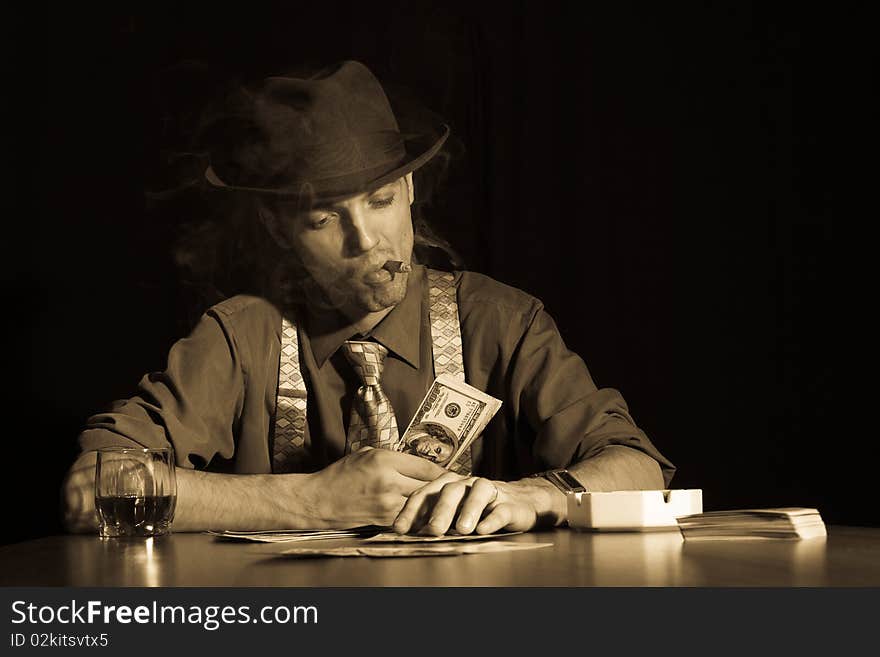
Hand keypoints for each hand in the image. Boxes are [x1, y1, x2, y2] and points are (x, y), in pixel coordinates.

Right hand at [303, 448, 446, 527]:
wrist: (318, 501)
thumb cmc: (340, 476)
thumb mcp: (367, 454)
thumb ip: (394, 458)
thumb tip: (420, 464)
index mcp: (384, 460)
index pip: (427, 467)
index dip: (444, 473)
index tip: (453, 475)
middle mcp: (388, 481)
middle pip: (430, 486)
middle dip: (445, 490)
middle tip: (458, 492)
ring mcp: (387, 503)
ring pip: (424, 506)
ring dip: (437, 506)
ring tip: (448, 505)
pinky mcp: (384, 520)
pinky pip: (412, 519)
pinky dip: (422, 518)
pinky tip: (428, 516)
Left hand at [392, 473, 546, 535]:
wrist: (519, 504)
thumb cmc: (478, 510)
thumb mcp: (453, 515)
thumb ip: (432, 520)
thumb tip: (407, 535)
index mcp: (448, 485)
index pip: (425, 494)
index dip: (411, 510)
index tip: (400, 529)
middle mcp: (466, 485)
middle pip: (450, 490)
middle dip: (440, 510)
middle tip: (432, 530)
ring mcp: (489, 492)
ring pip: (477, 494)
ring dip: (468, 510)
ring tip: (461, 529)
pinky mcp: (509, 504)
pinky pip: (501, 510)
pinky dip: (492, 519)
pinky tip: (483, 529)